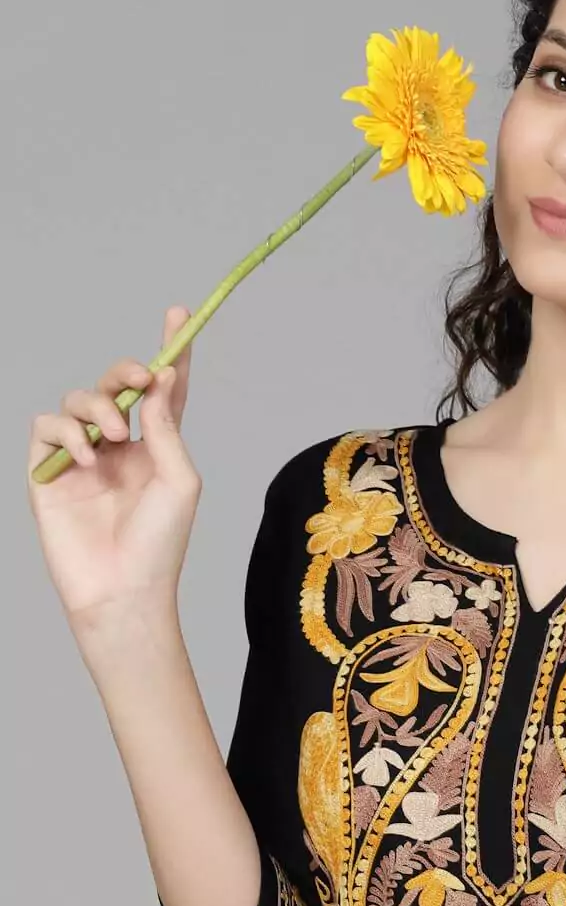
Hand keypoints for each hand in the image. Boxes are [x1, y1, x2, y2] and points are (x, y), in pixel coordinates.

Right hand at [26, 305, 200, 625]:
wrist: (123, 590)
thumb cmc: (160, 544)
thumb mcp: (179, 480)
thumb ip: (166, 428)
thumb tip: (157, 380)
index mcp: (158, 445)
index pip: (163, 389)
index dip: (170, 351)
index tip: (179, 315)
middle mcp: (119, 445)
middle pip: (115, 384)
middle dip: (125, 370)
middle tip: (138, 379)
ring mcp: (82, 457)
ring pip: (78, 399)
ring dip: (98, 406)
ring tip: (113, 437)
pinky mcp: (49, 472)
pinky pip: (47, 426)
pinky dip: (66, 431)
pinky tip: (88, 456)